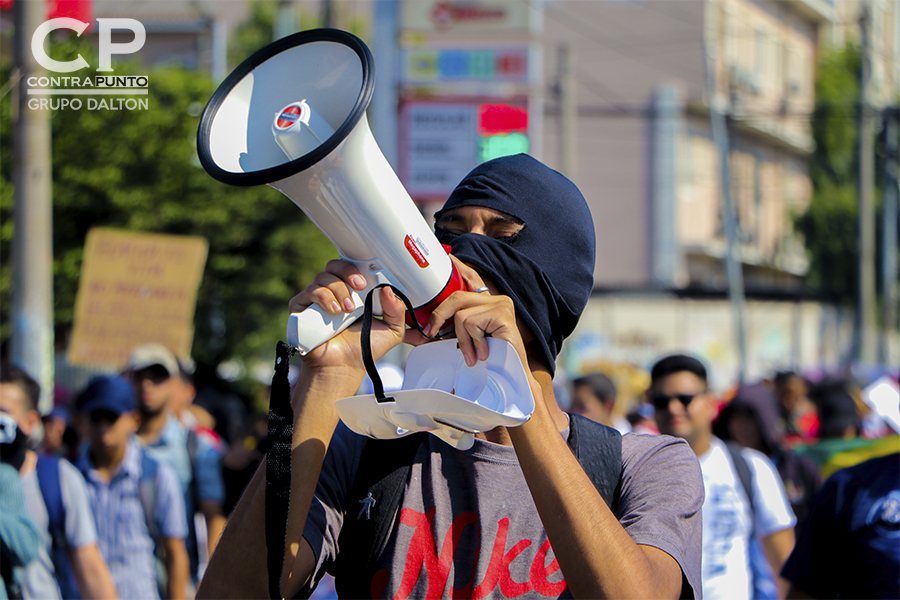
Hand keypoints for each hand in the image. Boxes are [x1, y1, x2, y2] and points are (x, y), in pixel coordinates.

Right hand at [288, 260, 406, 371]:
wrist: (343, 367)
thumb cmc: (364, 349)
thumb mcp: (392, 330)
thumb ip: (397, 309)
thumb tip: (388, 289)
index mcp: (355, 293)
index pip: (353, 268)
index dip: (360, 268)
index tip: (369, 279)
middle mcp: (335, 292)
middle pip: (335, 265)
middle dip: (349, 272)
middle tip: (360, 286)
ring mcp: (318, 299)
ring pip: (323, 277)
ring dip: (339, 290)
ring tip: (347, 310)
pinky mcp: (302, 308)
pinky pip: (310, 291)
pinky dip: (324, 297)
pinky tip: (334, 311)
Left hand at [412, 255, 529, 369]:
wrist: (511, 377)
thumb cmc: (490, 359)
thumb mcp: (461, 341)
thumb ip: (444, 333)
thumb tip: (415, 332)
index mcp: (485, 303)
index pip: (471, 279)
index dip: (459, 267)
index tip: (448, 258)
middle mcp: (495, 299)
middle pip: (457, 297)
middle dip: (439, 315)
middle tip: (432, 332)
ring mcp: (501, 305)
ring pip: (461, 314)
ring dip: (461, 339)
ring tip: (471, 354)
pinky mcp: (503, 315)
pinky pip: (471, 323)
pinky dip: (472, 341)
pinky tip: (482, 352)